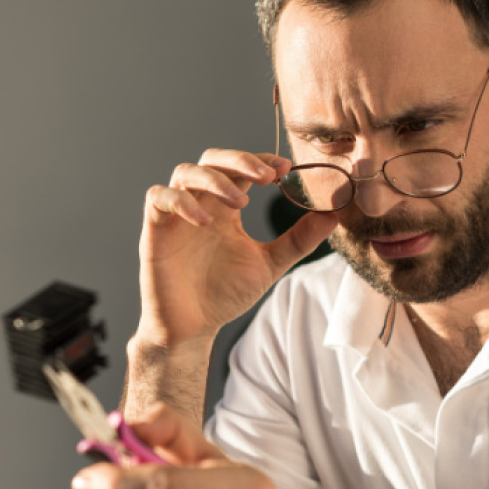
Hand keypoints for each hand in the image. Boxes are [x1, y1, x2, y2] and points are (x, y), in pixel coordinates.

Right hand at [137, 150, 338, 348]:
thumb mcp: (270, 264)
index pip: (240, 167)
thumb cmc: (224, 295)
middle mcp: (201, 204)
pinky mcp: (155, 230)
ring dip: (214, 180)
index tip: (286, 169)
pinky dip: (181, 201)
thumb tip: (333, 214)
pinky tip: (205, 220)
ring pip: (186, 172)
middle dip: (240, 160)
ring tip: (241, 202)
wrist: (193, 328)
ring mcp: (176, 215)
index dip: (261, 160)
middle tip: (267, 176)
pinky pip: (159, 198)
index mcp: (225, 208)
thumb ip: (298, 239)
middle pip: (212, 159)